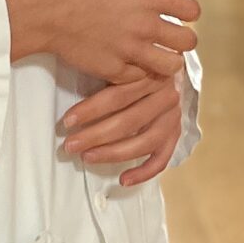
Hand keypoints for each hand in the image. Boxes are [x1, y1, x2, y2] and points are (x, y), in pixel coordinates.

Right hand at [2, 0, 199, 84]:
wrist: (43, 11)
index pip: (192, 10)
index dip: (187, 12)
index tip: (178, 13)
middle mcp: (145, 24)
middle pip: (188, 42)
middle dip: (182, 39)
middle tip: (169, 37)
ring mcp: (130, 50)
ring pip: (171, 66)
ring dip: (166, 60)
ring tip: (154, 54)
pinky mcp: (114, 70)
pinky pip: (141, 78)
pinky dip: (138, 72)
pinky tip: (129, 62)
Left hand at [61, 73, 184, 185]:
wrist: (167, 66)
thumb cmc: (136, 67)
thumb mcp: (123, 63)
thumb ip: (107, 74)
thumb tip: (75, 98)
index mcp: (151, 74)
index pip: (117, 96)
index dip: (90, 110)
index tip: (68, 121)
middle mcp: (166, 96)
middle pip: (129, 121)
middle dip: (95, 135)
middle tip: (71, 145)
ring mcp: (173, 117)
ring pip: (144, 142)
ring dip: (113, 154)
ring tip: (88, 157)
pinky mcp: (175, 133)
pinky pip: (161, 159)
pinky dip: (143, 172)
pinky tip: (123, 180)